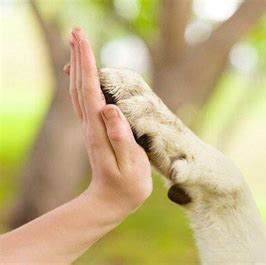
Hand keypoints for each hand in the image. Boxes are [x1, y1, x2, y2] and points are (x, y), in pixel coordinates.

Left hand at [67, 28, 151, 215]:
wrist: (110, 202)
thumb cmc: (126, 186)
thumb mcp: (129, 165)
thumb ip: (120, 137)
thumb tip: (108, 108)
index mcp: (99, 129)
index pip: (91, 90)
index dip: (88, 64)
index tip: (83, 40)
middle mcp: (90, 124)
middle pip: (80, 85)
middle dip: (79, 57)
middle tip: (77, 32)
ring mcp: (91, 127)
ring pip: (79, 90)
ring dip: (78, 66)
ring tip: (78, 45)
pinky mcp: (95, 129)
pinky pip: (85, 100)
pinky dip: (82, 81)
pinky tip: (84, 74)